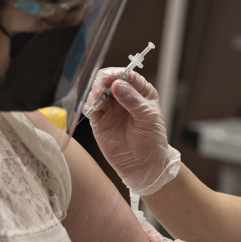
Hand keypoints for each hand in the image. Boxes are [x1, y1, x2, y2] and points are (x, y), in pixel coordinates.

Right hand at [85, 68, 180, 195]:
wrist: (144, 167)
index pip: (127, 75)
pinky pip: (90, 107)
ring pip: (97, 91)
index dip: (118, 74)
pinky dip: (88, 105)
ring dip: (94, 92)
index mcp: (141, 91)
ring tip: (96, 102)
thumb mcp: (148, 118)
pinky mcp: (99, 120)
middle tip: (100, 91)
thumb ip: (133, 100)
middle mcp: (125, 96)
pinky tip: (91, 109)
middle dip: (102, 82)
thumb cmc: (152, 141)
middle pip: (109, 80)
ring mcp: (111, 108)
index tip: (113, 80)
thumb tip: (117, 84)